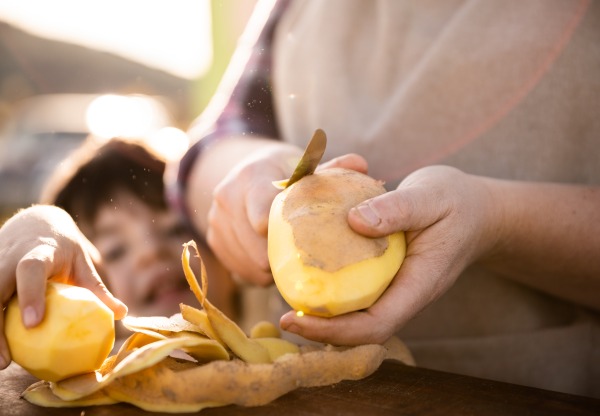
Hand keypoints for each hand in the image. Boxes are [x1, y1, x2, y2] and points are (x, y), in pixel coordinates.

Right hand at [0, 205, 127, 368]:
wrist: (34, 223)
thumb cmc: (64, 248)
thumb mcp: (82, 262)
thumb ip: (97, 289)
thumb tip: (123, 313)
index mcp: (39, 252)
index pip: (30, 270)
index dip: (30, 295)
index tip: (33, 324)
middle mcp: (9, 258)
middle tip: (7, 360)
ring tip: (2, 362)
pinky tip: (2, 350)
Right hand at [207, 144, 367, 285]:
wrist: (246, 172)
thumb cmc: (285, 170)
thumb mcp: (305, 165)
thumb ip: (332, 168)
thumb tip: (360, 165)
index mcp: (251, 176)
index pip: (262, 217)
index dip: (284, 237)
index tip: (305, 244)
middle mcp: (226, 197)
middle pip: (256, 247)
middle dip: (282, 257)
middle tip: (306, 259)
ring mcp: (215, 220)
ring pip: (248, 264)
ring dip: (272, 268)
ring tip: (291, 259)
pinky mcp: (213, 240)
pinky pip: (239, 271)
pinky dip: (259, 272)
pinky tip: (275, 262)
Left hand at [280, 165, 499, 344]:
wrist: (479, 211)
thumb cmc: (458, 202)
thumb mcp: (432, 196)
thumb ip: (398, 208)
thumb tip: (353, 222)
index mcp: (420, 284)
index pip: (376, 325)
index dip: (334, 330)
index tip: (296, 320)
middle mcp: (406, 294)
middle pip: (361, 330)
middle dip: (322, 330)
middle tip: (284, 316)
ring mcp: (398, 288)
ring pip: (358, 315)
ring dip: (325, 314)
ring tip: (290, 297)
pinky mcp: (390, 276)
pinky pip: (359, 291)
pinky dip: (333, 289)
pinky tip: (311, 271)